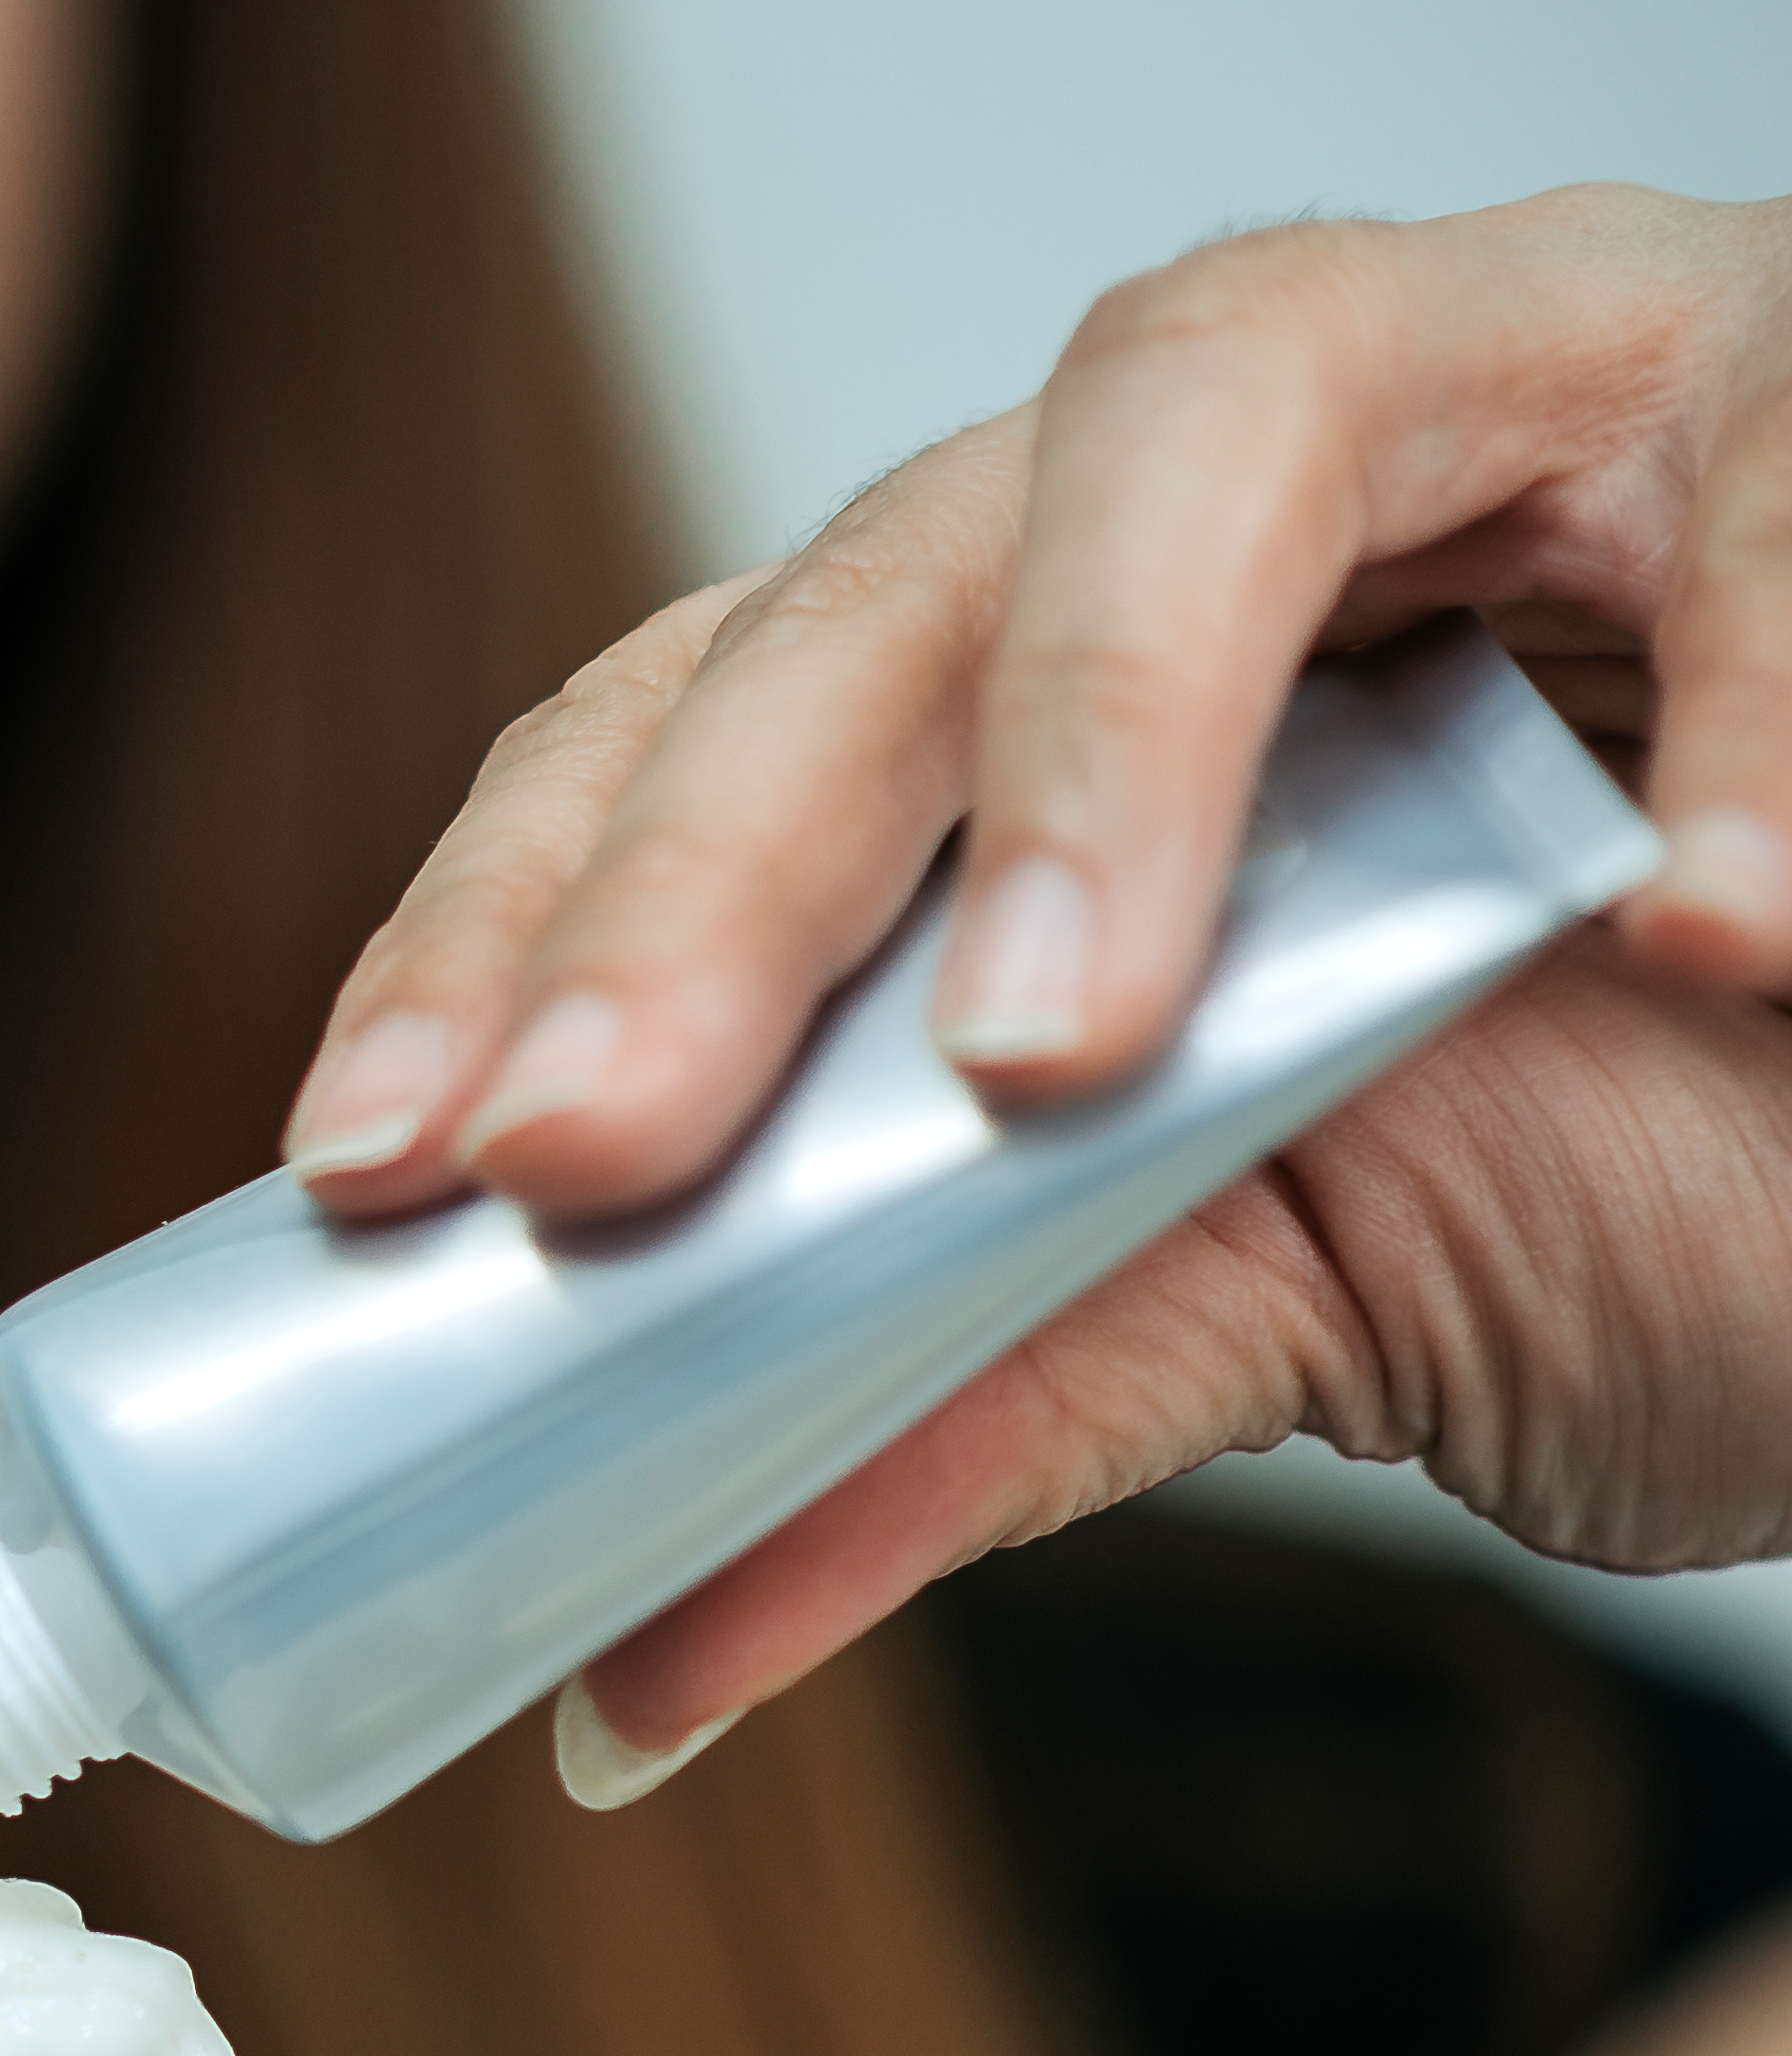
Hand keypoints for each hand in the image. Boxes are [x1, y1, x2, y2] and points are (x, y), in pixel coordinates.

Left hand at [273, 182, 1791, 1774]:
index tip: (400, 1168)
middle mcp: (1226, 470)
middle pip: (880, 578)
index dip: (517, 929)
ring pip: (1224, 403)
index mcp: (1034, 657)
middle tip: (598, 1150)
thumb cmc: (1672, 1147)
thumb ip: (962, 1409)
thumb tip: (623, 1677)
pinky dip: (1739, 719)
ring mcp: (1529, 379)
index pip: (686, 725)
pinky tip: (1712, 951)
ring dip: (1106, 736)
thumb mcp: (1282, 1292)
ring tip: (1053, 1055)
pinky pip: (1757, 500)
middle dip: (713, 875)